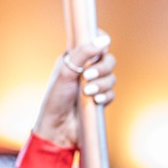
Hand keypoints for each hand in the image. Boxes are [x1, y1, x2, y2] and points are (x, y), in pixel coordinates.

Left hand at [31, 31, 115, 149]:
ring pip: (111, 77)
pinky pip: (112, 92)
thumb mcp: (66, 71)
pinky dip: (105, 95)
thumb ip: (84, 53)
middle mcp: (86, 69)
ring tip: (87, 92)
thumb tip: (104, 40)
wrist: (58, 127)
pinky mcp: (100, 99)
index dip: (100, 41)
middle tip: (88, 76)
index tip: (101, 48)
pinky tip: (95, 100)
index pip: (93, 41)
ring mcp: (94, 84)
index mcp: (75, 57)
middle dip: (102, 67)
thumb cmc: (56, 98)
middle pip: (108, 59)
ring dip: (101, 84)